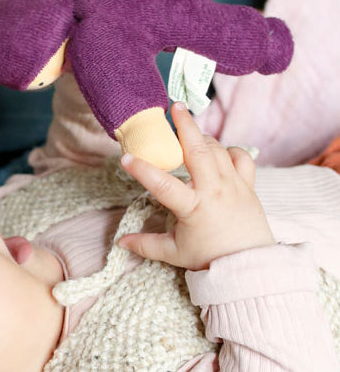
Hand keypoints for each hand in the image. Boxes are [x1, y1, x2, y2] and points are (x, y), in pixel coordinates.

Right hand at [118, 102, 274, 269]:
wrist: (250, 265)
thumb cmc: (210, 258)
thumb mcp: (174, 253)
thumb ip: (146, 244)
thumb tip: (121, 242)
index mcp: (193, 208)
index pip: (163, 185)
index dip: (143, 171)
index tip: (126, 158)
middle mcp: (214, 191)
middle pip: (198, 151)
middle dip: (185, 125)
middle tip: (174, 107)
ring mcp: (234, 185)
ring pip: (218, 149)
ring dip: (202, 136)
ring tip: (188, 129)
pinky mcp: (248, 185)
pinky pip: (241, 157)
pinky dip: (229, 150)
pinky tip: (218, 151)